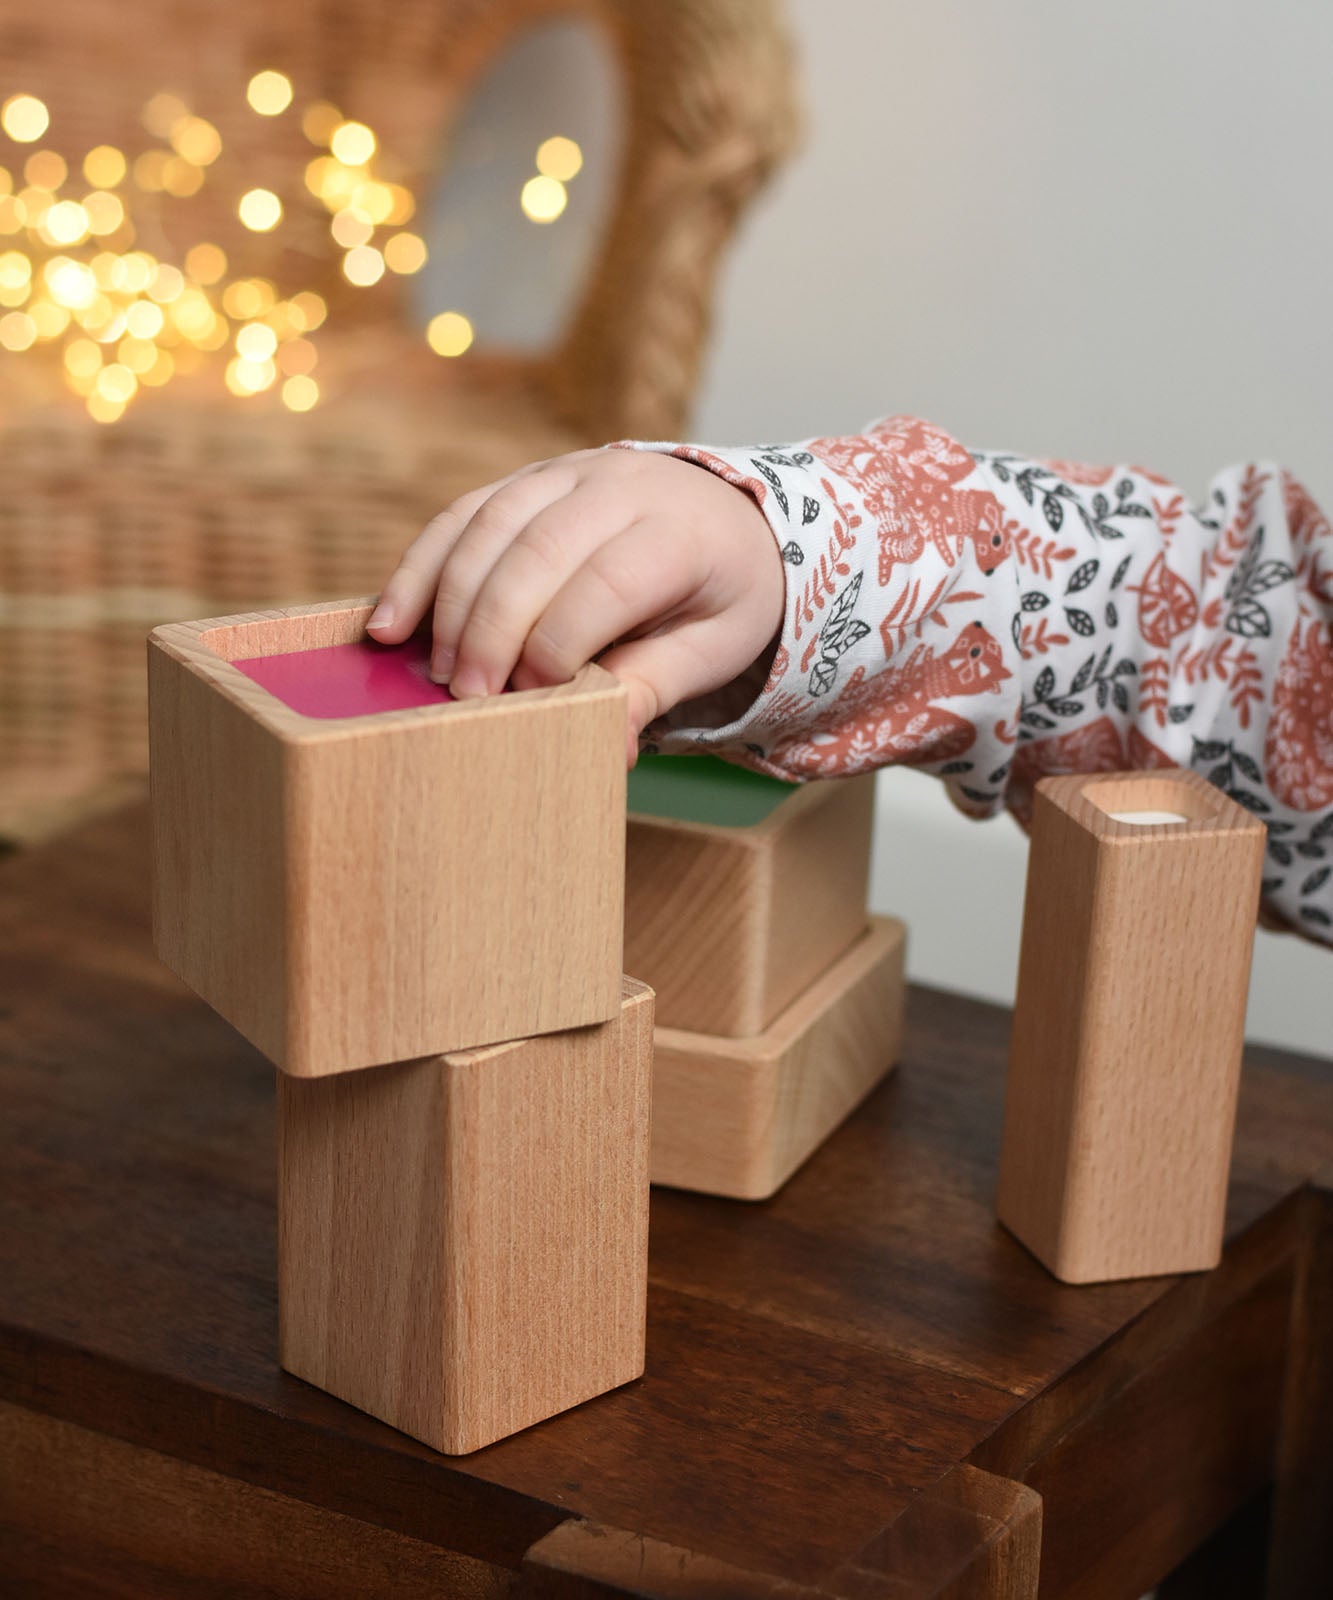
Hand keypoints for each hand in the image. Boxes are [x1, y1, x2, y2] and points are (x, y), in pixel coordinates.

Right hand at [367, 448, 783, 762]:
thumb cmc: (720, 592)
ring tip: (434, 668)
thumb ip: (656, 686)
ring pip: (490, 524)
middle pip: (538, 550)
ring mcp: (567, 473)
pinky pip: (462, 514)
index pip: (604, 582)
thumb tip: (610, 747)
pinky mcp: (526, 480)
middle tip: (469, 696)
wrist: (729, 516)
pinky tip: (391, 619)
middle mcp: (619, 485)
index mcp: (677, 531)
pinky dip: (421, 566)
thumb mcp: (713, 645)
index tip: (534, 698)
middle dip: (493, 628)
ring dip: (449, 600)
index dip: (559, 644)